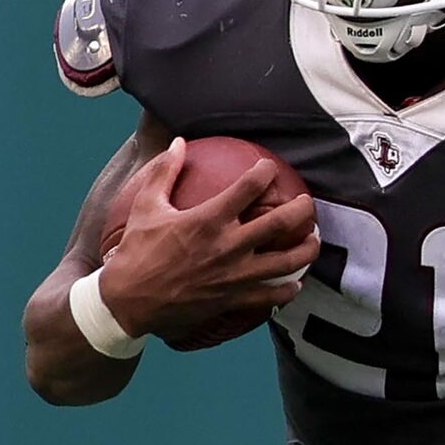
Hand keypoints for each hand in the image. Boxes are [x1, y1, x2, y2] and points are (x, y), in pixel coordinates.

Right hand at [98, 139, 318, 342]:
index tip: (269, 168)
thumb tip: (179, 142)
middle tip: (308, 203)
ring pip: (287, 262)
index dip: (264, 173)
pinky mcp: (235, 300)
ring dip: (307, 249)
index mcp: (208, 219)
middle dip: (302, 209)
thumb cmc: (136, 251)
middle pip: (280, 223)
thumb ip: (164, 171)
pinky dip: (288, 290)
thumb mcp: (146, 205)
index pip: (248, 187)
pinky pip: (272, 297)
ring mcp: (235, 275)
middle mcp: (229, 246)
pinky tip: (296, 283)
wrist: (129, 301)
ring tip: (315, 239)